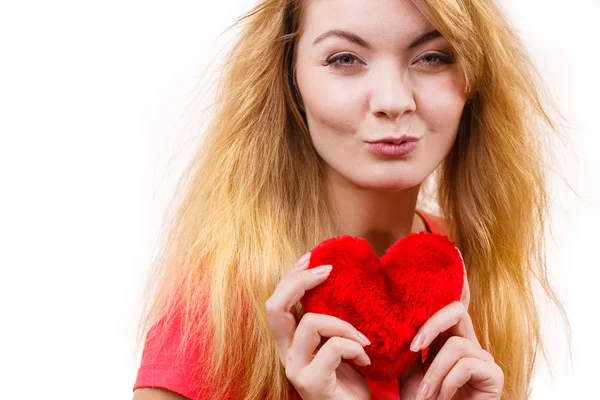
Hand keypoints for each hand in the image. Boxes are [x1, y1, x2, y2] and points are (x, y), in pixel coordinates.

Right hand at [265, 252, 371, 399]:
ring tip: (363, 339)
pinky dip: (355, 347)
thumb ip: (329, 322)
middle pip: (274, 306)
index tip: (311, 257)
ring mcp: (296, 369)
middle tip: (327, 271)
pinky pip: (334, 347)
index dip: (290, 277)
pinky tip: (366, 360)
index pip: (276, 302)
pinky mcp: (312, 383)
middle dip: (299, 281)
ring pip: (310, 323)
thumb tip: (338, 282)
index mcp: (290, 342)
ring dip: (343, 324)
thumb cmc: (349, 383)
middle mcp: (286, 354)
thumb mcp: (337, 345)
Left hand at [400, 247, 503, 398]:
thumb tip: (385, 317)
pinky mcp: (494, 375)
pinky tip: (442, 397)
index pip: (450, 304)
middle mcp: (468, 341)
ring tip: (425, 394)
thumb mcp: (406, 368)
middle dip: (430, 326)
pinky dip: (448, 382)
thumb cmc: (423, 398)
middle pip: (455, 310)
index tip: (452, 255)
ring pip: (456, 345)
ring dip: (434, 372)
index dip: (455, 280)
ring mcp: (483, 358)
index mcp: (447, 336)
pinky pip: (467, 363)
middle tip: (410, 347)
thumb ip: (405, 342)